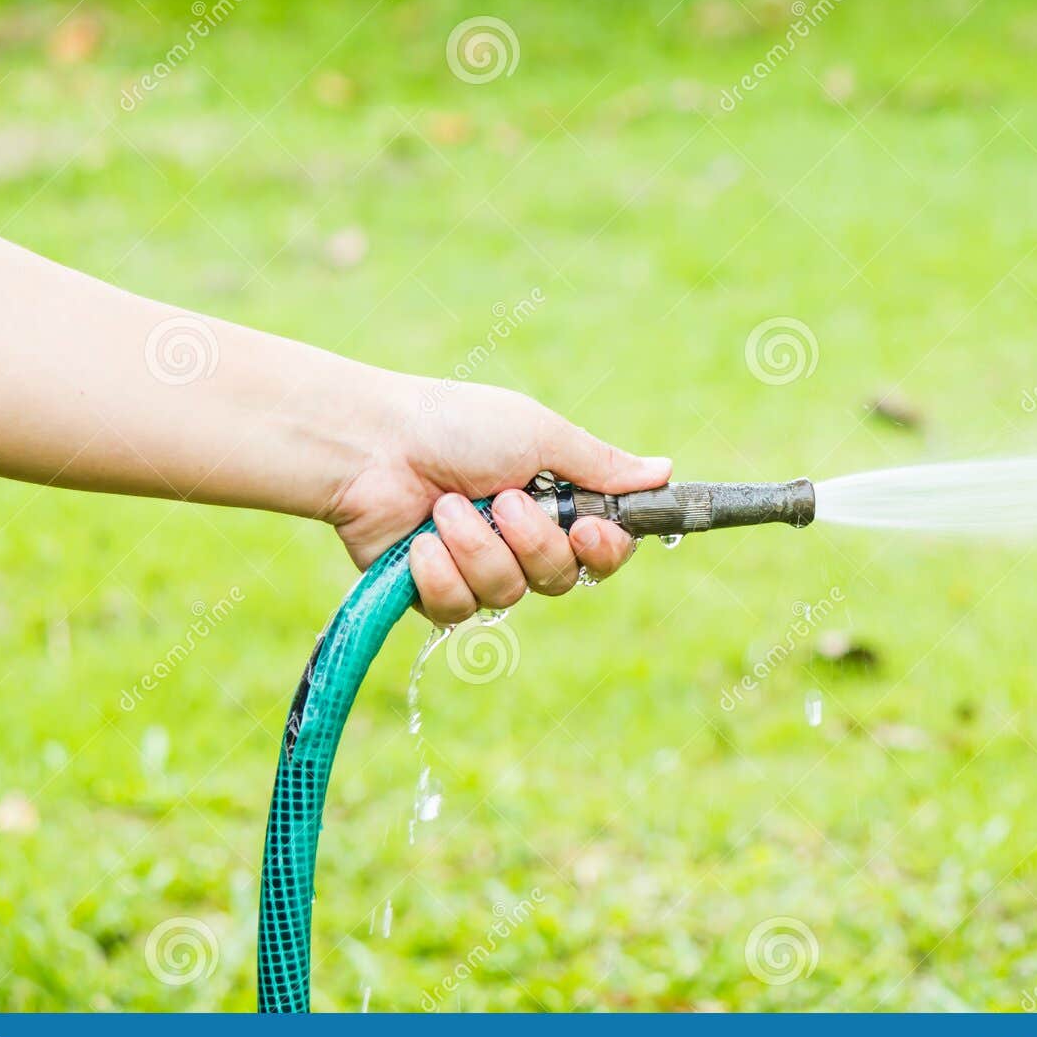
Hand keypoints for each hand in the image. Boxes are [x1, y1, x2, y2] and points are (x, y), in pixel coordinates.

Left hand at [325, 379, 670, 623]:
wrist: (372, 446)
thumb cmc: (454, 425)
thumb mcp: (538, 434)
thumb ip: (600, 465)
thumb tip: (664, 471)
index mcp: (552, 501)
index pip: (603, 549)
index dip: (604, 549)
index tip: (588, 528)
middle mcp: (519, 541)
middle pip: (562, 578)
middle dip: (533, 543)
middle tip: (504, 502)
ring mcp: (475, 569)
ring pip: (509, 594)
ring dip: (478, 548)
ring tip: (446, 506)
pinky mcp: (433, 593)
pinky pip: (460, 610)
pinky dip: (442, 573)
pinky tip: (420, 542)